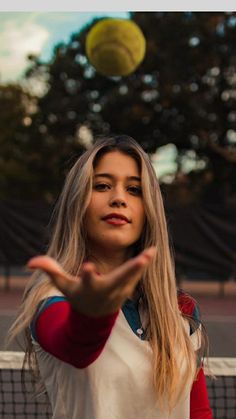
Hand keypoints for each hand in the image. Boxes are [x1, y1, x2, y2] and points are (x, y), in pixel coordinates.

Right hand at [27, 247, 155, 317]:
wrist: (94, 317)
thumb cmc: (77, 296)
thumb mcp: (62, 286)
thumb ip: (50, 271)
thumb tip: (30, 262)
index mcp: (88, 287)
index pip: (87, 281)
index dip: (86, 274)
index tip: (87, 267)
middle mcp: (106, 290)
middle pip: (118, 279)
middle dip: (130, 269)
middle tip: (142, 259)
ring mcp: (119, 291)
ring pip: (132, 276)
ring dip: (143, 265)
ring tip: (152, 250)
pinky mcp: (127, 289)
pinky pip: (137, 276)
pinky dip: (144, 265)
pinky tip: (152, 252)